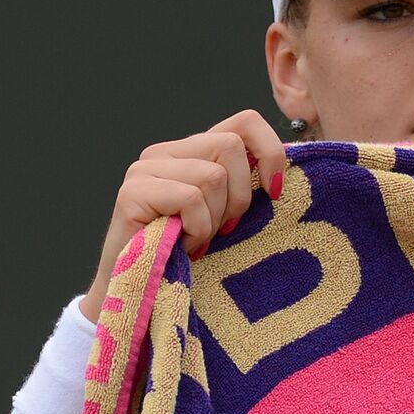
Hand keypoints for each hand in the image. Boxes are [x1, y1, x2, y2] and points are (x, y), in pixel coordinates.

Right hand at [78, 109, 287, 321]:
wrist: (139, 291)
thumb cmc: (187, 254)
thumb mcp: (225, 214)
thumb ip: (242, 185)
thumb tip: (280, 174)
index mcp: (192, 151)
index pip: (244, 122)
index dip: (269, 151)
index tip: (274, 192)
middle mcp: (166, 151)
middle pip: (230, 147)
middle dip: (238, 196)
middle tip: (221, 228)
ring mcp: (145, 168)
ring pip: (212, 176)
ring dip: (212, 221)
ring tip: (194, 239)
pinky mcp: (133, 191)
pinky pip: (191, 199)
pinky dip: (196, 230)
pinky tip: (181, 244)